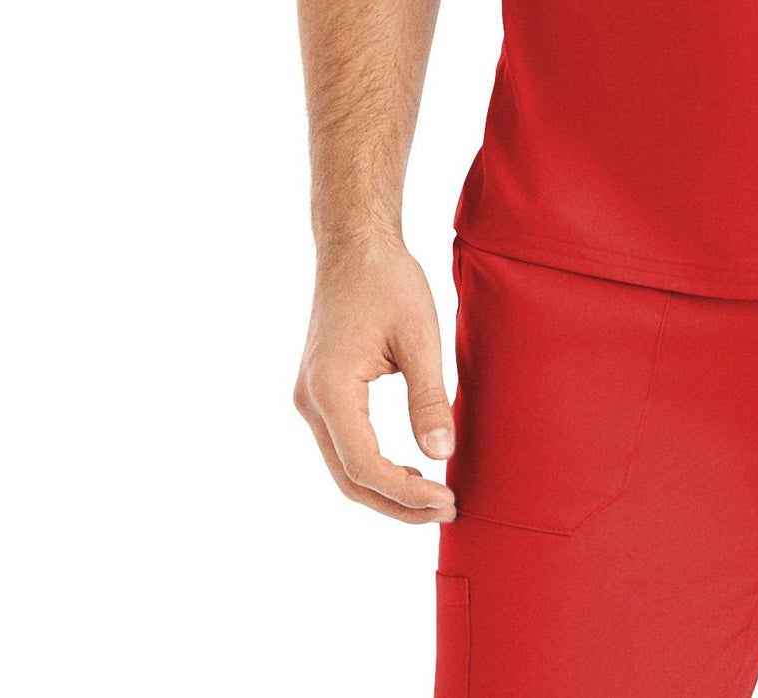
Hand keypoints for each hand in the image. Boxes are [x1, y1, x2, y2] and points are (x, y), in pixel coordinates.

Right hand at [293, 238, 457, 522]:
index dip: (406, 494)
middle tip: (446, 511)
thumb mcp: (420, 337)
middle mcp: (310, 401)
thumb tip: (442, 455)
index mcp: (331, 389)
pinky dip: (372, 466)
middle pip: (348, 478)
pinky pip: (343, 445)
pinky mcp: (319, 392)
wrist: (354, 246)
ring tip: (433, 498)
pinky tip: (409, 468)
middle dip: (396, 503)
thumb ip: (429, 398)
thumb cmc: (389, 282)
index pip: (365, 465)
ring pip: (342, 467)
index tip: (447, 500)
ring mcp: (310, 398)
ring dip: (384, 489)